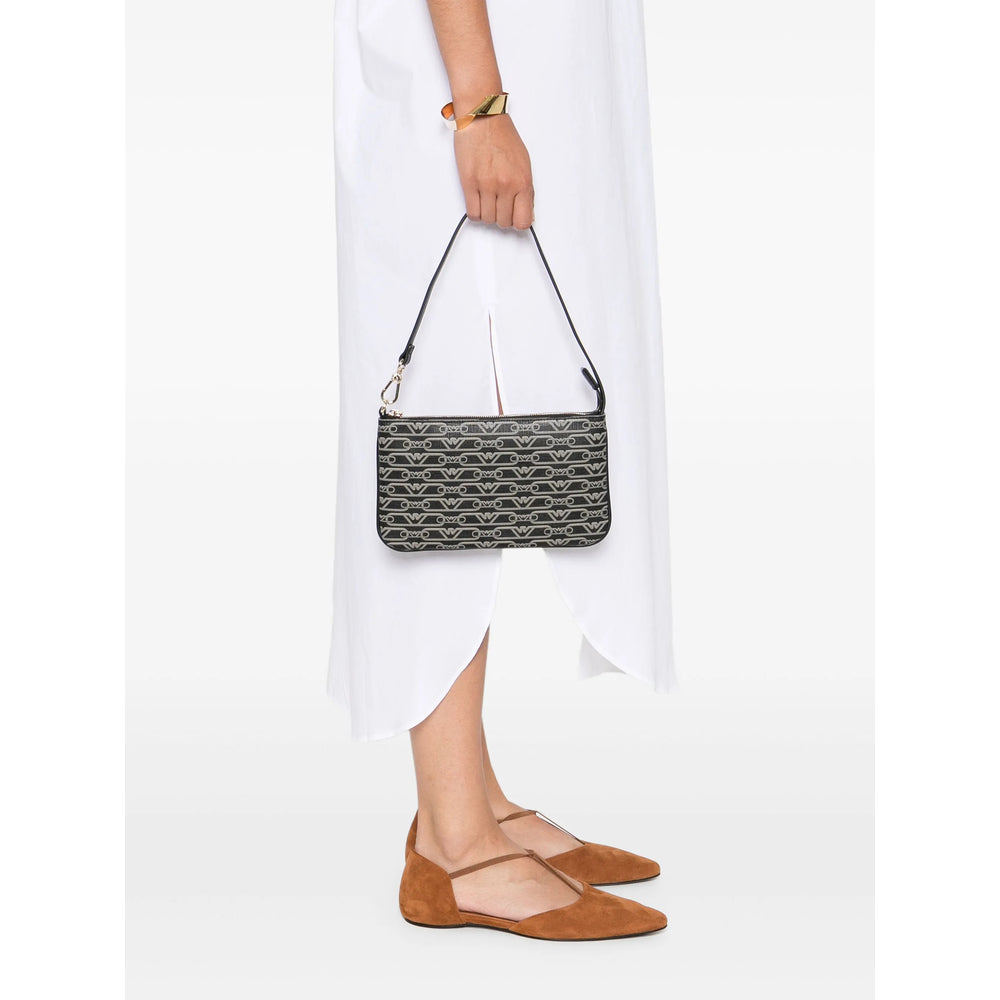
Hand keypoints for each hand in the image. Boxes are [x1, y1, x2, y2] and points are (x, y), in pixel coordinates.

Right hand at [453, 113, 533, 229]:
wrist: (483, 118)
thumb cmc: (502, 136)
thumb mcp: (524, 163)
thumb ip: (526, 190)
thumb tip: (527, 213)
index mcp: (522, 181)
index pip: (523, 221)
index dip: (518, 221)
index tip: (514, 216)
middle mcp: (506, 185)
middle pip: (504, 222)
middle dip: (502, 217)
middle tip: (499, 204)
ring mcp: (486, 185)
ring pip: (488, 219)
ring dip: (488, 214)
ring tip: (488, 200)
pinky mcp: (469, 183)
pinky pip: (473, 213)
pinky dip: (475, 212)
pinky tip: (478, 201)